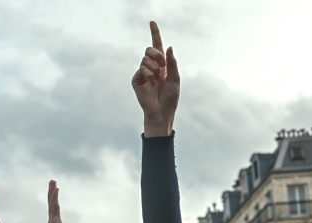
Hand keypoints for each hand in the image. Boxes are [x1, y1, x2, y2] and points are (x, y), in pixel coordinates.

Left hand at [43, 181, 78, 222]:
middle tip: (52, 181)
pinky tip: (54, 196)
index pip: (51, 209)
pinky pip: (55, 212)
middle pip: (53, 204)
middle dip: (53, 192)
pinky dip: (55, 203)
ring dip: (54, 195)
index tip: (52, 188)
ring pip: (54, 206)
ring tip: (54, 185)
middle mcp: (55, 222)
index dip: (51, 199)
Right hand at [131, 21, 179, 136]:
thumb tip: (169, 47)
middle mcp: (152, 67)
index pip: (158, 47)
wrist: (162, 111)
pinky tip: (152, 82)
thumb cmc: (170, 98)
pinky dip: (149, 73)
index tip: (152, 22)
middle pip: (150, 49)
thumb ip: (172, 63)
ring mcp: (143, 73)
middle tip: (163, 64)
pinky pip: (142, 68)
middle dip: (157, 54)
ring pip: (146, 58)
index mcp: (162, 66)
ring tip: (158, 79)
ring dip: (155, 67)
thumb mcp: (175, 79)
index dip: (155, 34)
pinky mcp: (137, 79)